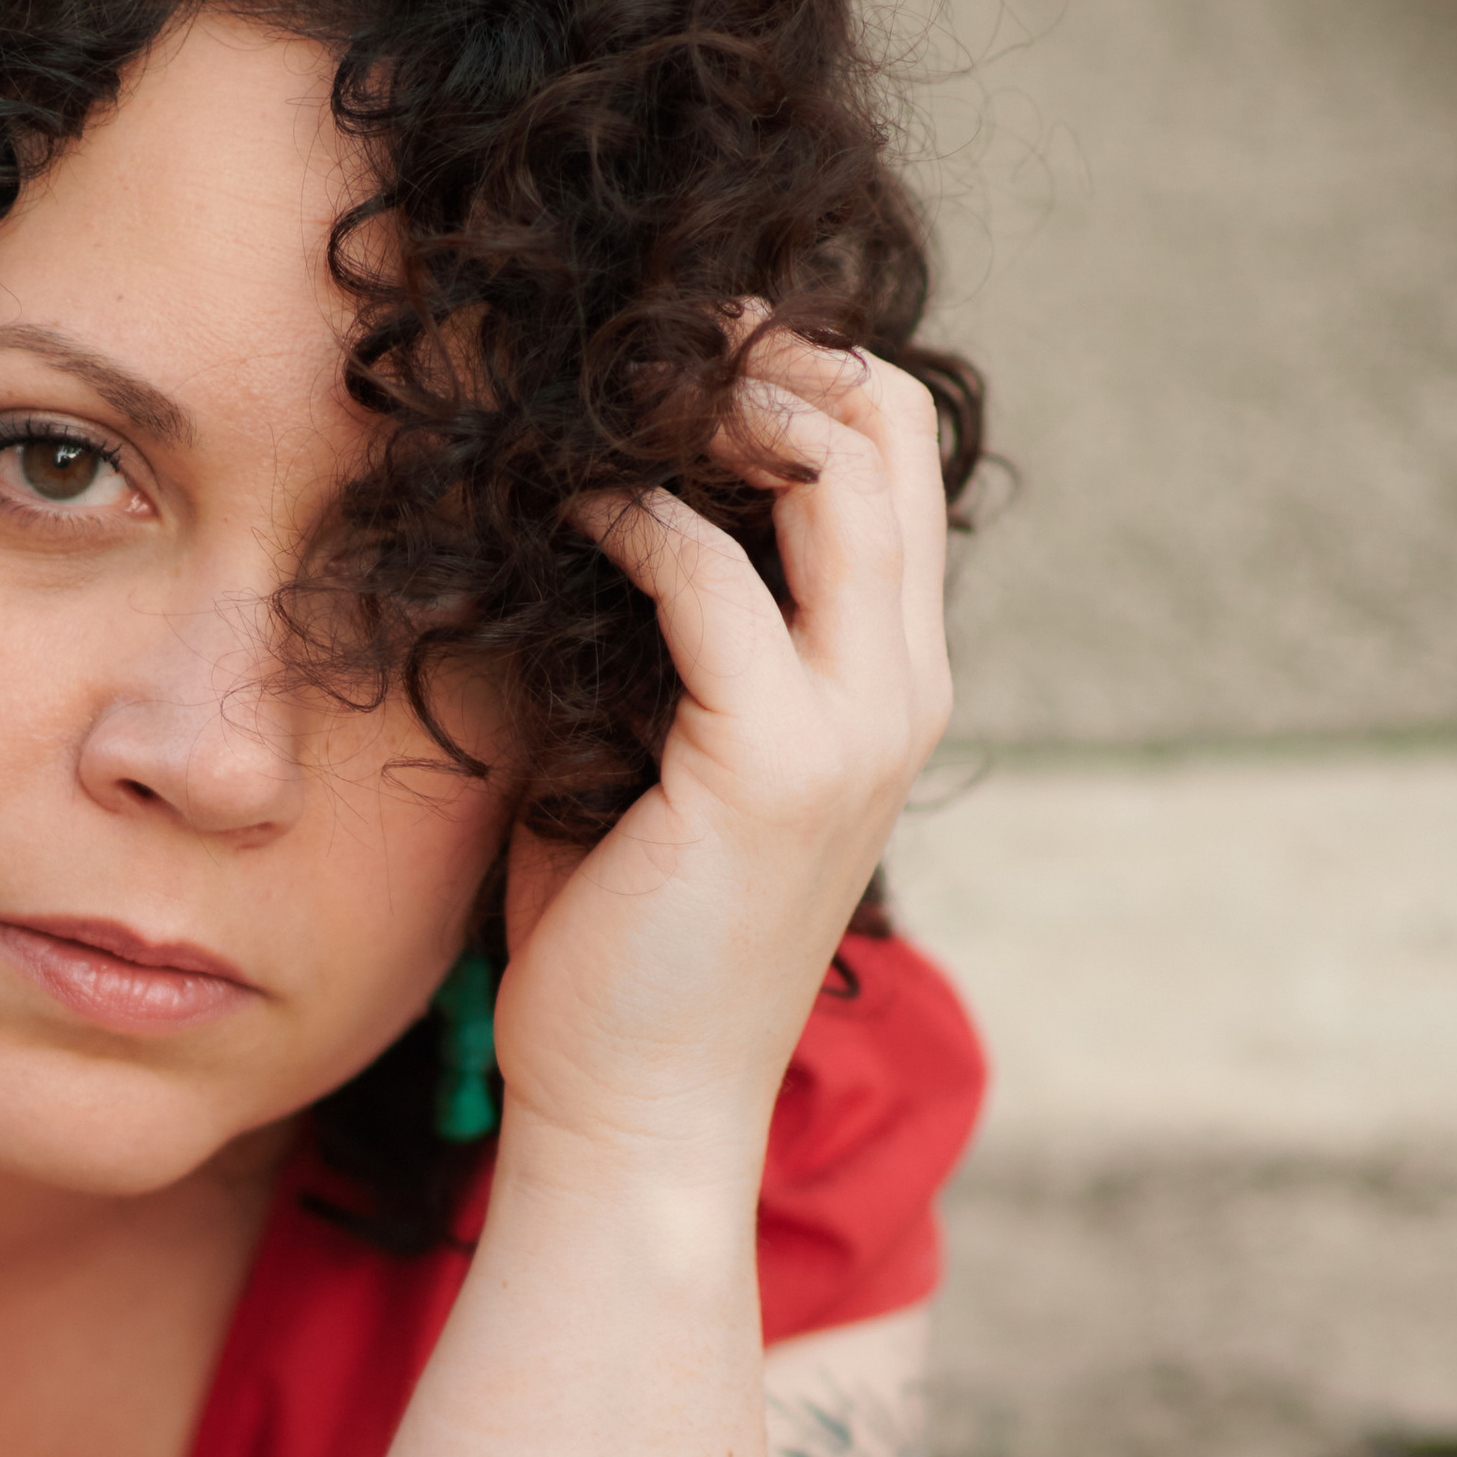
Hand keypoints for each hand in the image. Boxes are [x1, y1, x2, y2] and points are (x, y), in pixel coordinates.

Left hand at [493, 328, 953, 1177]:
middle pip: (885, 425)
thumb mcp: (647, 754)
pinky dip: (631, 517)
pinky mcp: (772, 765)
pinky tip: (558, 515)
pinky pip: (710, 576)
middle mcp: (898, 690)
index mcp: (886, 682)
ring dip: (710, 405)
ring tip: (601, 400)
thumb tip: (581, 506)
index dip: (794, 368)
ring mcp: (853, 726)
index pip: (893, 452)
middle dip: (764, 350)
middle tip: (636, 340)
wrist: (633, 1116)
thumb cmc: (620, 947)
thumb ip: (660, 640)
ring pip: (833, 468)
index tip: (668, 353)